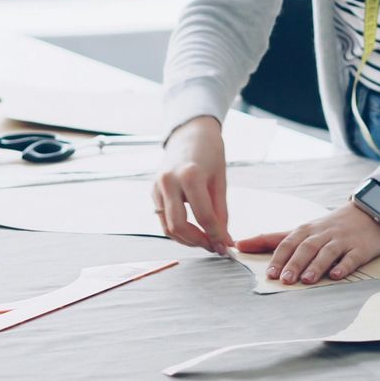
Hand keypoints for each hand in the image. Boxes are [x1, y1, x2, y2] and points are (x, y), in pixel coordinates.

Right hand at [152, 116, 230, 252]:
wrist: (189, 133)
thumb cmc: (209, 152)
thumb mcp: (220, 180)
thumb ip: (221, 211)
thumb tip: (224, 238)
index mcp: (189, 175)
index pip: (204, 216)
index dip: (217, 236)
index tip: (226, 246)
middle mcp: (168, 182)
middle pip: (179, 226)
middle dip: (198, 242)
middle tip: (214, 247)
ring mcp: (157, 187)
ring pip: (167, 227)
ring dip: (187, 240)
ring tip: (206, 241)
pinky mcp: (153, 191)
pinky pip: (164, 219)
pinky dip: (178, 230)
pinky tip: (193, 231)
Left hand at [237, 202, 379, 285]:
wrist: (367, 213)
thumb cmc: (328, 226)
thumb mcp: (301, 230)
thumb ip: (272, 239)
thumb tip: (240, 245)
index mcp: (306, 230)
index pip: (288, 242)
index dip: (278, 257)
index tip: (269, 273)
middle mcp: (322, 234)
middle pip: (306, 248)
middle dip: (294, 263)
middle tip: (284, 280)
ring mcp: (341, 240)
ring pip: (327, 252)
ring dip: (316, 266)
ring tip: (306, 280)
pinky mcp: (360, 248)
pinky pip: (351, 257)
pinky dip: (344, 266)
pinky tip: (336, 275)